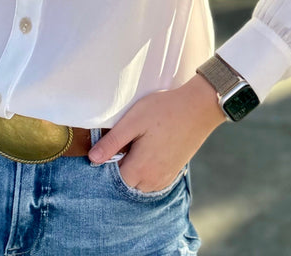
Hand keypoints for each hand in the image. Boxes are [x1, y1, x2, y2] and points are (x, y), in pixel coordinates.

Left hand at [88, 74, 226, 191]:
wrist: (197, 108)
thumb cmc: (163, 110)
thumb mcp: (133, 121)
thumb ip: (112, 142)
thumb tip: (92, 159)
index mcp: (140, 169)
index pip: (113, 178)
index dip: (107, 162)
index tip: (109, 144)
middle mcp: (153, 180)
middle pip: (126, 182)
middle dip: (120, 165)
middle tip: (124, 140)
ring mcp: (165, 178)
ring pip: (139, 182)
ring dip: (133, 168)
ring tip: (136, 143)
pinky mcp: (173, 172)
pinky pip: (152, 179)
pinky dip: (146, 169)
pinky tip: (147, 149)